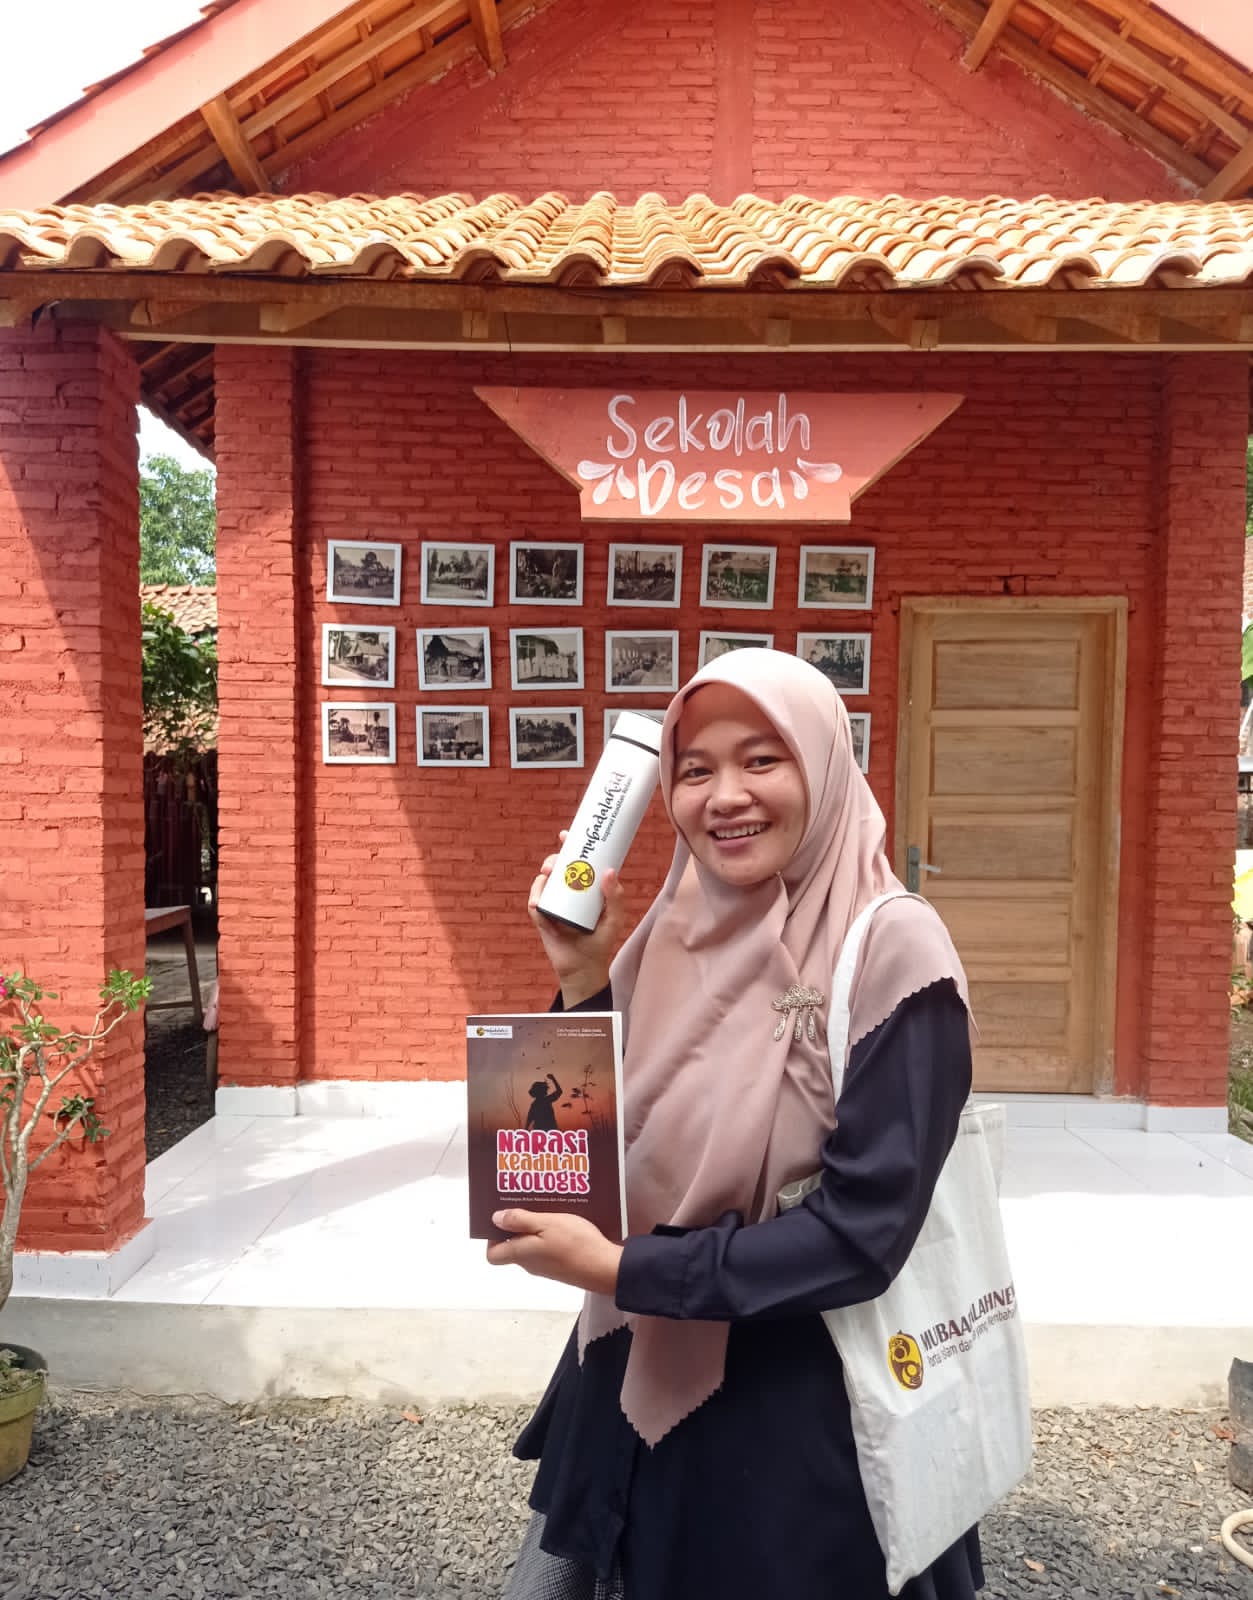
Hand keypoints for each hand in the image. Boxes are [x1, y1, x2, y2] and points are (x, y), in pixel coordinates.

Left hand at [485, 1209, 623, 1294]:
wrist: (605, 1268)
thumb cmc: (575, 1244)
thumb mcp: (546, 1223)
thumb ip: (520, 1220)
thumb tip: (495, 1219)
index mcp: (521, 1253)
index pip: (493, 1254)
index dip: (492, 1237)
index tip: (502, 1218)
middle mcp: (530, 1263)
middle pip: (513, 1247)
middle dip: (516, 1226)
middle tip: (526, 1205)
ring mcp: (546, 1267)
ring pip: (532, 1246)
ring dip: (535, 1228)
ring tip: (545, 1208)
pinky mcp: (562, 1266)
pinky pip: (548, 1249)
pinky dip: (550, 1235)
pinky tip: (562, 1221)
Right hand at [527, 831, 626, 1005]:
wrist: (584, 967)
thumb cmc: (601, 940)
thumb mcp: (615, 918)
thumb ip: (616, 897)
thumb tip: (609, 872)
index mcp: (583, 887)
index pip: (575, 861)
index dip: (570, 846)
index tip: (566, 835)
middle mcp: (566, 892)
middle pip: (555, 868)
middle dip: (552, 860)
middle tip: (554, 865)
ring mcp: (553, 904)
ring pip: (541, 883)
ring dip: (542, 879)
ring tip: (547, 878)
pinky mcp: (542, 919)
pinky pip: (535, 906)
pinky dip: (536, 902)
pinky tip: (539, 904)